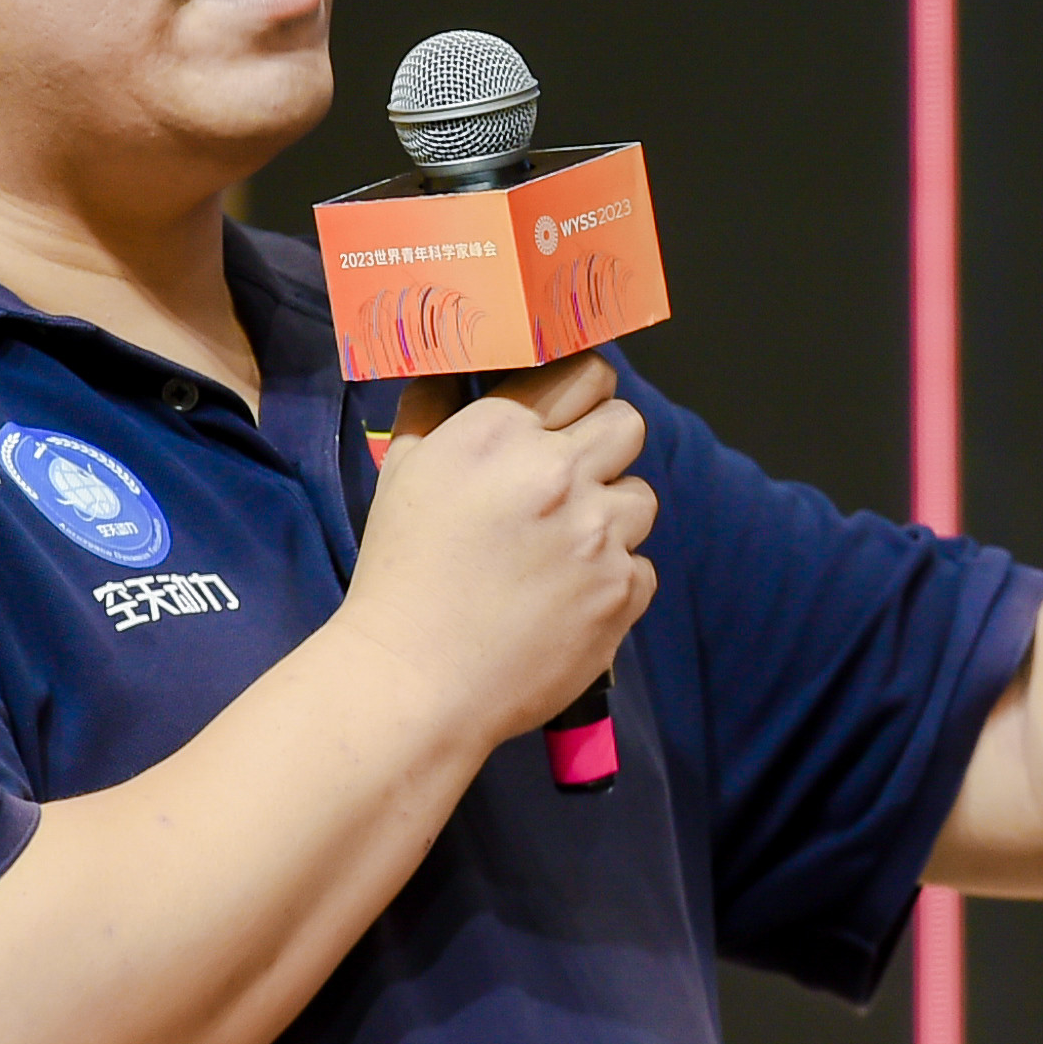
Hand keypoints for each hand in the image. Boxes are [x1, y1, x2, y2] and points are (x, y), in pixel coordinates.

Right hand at [338, 356, 659, 752]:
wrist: (413, 681)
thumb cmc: (399, 575)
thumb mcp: (401, 470)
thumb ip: (434, 404)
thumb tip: (459, 363)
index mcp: (503, 433)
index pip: (586, 374)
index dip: (578, 395)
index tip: (567, 417)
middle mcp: (559, 473)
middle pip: (629, 423)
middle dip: (605, 446)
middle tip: (573, 479)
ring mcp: (598, 535)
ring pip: (642, 496)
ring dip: (612, 515)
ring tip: (565, 547)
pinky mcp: (621, 593)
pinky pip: (643, 566)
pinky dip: (613, 580)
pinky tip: (567, 597)